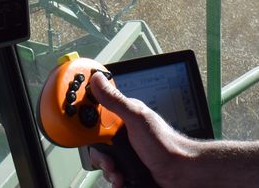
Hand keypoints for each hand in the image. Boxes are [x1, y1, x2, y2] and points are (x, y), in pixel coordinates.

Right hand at [87, 71, 199, 187]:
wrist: (179, 172)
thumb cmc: (165, 143)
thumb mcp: (136, 118)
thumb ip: (115, 100)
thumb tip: (98, 80)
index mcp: (123, 114)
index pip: (95, 112)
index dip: (85, 120)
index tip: (78, 127)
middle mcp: (123, 131)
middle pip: (95, 141)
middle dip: (100, 154)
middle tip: (109, 159)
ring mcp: (125, 148)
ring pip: (102, 158)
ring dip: (108, 168)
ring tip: (119, 171)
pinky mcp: (127, 164)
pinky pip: (111, 171)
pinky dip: (114, 177)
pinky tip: (122, 178)